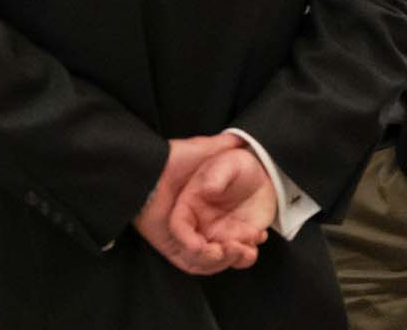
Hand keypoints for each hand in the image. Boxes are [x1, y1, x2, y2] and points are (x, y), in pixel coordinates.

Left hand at [132, 133, 260, 274]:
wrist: (147, 166)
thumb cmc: (174, 157)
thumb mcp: (204, 150)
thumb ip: (223, 146)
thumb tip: (243, 143)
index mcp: (204, 209)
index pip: (231, 232)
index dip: (247, 237)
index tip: (259, 233)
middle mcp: (195, 226)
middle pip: (223, 249)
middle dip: (239, 253)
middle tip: (250, 247)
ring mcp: (181, 238)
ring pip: (208, 259)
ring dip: (225, 259)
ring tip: (237, 249)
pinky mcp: (169, 245)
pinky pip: (189, 262)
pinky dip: (204, 261)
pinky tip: (216, 251)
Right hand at [167, 147, 274, 269]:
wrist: (258, 172)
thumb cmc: (233, 164)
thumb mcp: (223, 163)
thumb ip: (215, 175)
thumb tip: (208, 188)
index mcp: (187, 204)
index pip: (179, 226)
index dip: (186, 240)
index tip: (200, 246)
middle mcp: (198, 223)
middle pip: (194, 251)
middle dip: (210, 257)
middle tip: (229, 249)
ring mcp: (214, 234)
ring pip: (214, 259)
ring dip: (229, 260)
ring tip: (246, 249)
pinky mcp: (231, 240)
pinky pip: (233, 258)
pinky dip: (243, 258)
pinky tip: (255, 242)